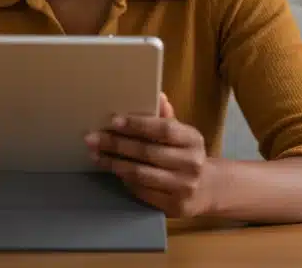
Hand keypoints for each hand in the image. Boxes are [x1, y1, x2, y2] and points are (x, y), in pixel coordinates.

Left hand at [86, 93, 217, 217]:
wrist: (209, 189)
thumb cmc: (185, 155)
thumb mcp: (181, 135)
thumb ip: (166, 118)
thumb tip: (157, 95)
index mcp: (193, 140)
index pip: (164, 129)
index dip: (137, 124)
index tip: (112, 120)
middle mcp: (191, 163)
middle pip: (147, 151)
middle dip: (116, 144)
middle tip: (91, 138)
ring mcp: (184, 187)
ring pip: (141, 174)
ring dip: (114, 163)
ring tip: (95, 155)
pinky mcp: (175, 206)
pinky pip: (142, 191)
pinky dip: (124, 180)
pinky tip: (112, 171)